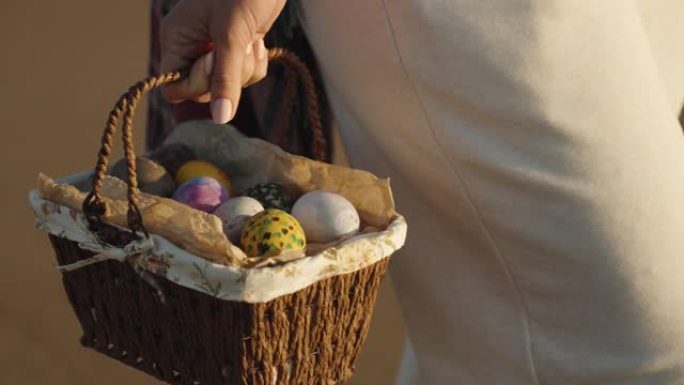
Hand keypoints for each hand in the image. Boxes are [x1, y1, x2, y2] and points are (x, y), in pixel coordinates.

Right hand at [160, 0, 285, 122]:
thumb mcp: (233, 36)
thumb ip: (226, 79)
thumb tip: (221, 118)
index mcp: (176, 39)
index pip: (174, 88)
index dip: (197, 84)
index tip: (215, 59)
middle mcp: (190, 47)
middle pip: (203, 91)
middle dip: (227, 75)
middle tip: (239, 46)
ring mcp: (213, 49)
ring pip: (227, 86)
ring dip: (245, 69)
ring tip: (250, 39)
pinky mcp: (236, 50)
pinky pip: (244, 76)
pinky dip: (255, 63)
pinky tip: (258, 41)